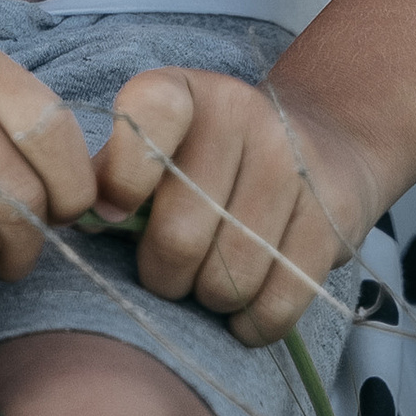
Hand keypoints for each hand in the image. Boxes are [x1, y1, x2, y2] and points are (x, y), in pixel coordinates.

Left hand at [91, 70, 380, 346]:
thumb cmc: (212, 159)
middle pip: (182, 232)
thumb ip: (114, 175)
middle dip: (164, 275)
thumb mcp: (160, 146)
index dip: (124, 177)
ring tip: (208, 284)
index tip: (115, 215)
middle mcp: (242, 114)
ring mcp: (293, 161)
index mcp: (185, 92)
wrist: (322, 146)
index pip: (148, 116)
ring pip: (231, 276)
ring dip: (211, 300)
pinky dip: (253, 323)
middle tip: (168, 275)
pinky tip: (245, 312)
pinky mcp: (333, 212)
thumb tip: (81, 217)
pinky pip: (280, 300)